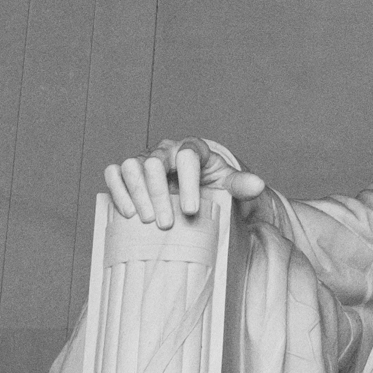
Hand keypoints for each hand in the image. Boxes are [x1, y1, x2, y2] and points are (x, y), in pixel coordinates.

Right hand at [100, 138, 264, 231]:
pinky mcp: (128, 173)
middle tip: (166, 224)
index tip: (191, 210)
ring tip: (146, 220)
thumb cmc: (211, 184)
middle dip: (158, 194)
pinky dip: (118, 190)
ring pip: (132, 166)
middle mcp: (165, 150)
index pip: (187, 156)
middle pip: (154, 163)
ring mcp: (144, 160)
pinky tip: (127, 212)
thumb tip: (258, 185)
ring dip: (137, 194)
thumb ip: (241, 183)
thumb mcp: (228, 184)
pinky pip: (114, 173)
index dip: (188, 182)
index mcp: (192, 148)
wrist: (195, 187)